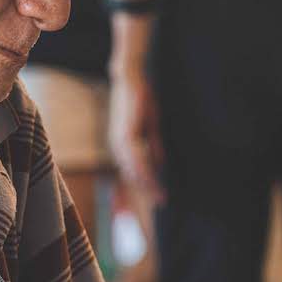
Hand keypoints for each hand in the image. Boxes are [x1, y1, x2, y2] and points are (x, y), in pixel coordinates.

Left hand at [109, 64, 165, 204]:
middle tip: (162, 201)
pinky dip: (145, 169)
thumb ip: (153, 145)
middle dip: (148, 189)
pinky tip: (154, 177)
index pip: (134, 172)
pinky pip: (136, 157)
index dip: (148, 185)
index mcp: (123, 146)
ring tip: (160, 193)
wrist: (130, 80)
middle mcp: (118, 146)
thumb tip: (160, 163)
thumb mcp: (151, 126)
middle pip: (133, 175)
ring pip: (134, 169)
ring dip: (147, 183)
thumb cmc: (141, 100)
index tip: (161, 197)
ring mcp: (120, 141)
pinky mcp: (125, 134)